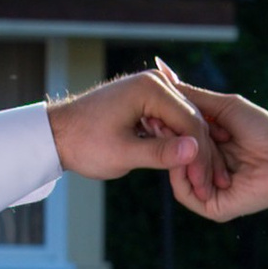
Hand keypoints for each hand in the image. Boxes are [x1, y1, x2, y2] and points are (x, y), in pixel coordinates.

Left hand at [46, 70, 210, 183]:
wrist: (58, 133)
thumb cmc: (84, 143)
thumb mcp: (122, 154)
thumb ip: (160, 153)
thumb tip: (195, 150)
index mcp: (150, 89)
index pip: (191, 122)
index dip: (201, 156)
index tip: (204, 184)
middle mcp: (155, 82)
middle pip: (192, 120)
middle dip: (201, 155)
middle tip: (209, 186)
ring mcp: (152, 88)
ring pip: (185, 122)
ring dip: (192, 151)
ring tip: (200, 181)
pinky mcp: (148, 99)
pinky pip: (172, 121)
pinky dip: (178, 143)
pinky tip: (185, 167)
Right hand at [154, 74, 267, 223]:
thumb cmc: (262, 130)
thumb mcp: (222, 107)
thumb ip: (192, 96)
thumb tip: (160, 69)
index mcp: (210, 148)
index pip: (177, 139)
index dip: (163, 125)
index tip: (149, 109)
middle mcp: (207, 169)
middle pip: (174, 156)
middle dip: (162, 138)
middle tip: (152, 122)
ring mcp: (209, 190)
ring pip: (177, 173)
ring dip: (172, 154)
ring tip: (171, 138)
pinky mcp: (213, 207)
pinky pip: (185, 193)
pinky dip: (181, 175)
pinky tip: (184, 158)